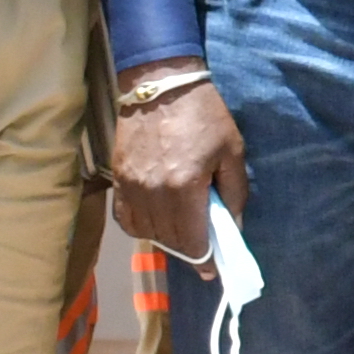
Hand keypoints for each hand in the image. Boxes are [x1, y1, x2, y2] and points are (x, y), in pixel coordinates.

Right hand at [110, 77, 243, 265]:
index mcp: (184, 187)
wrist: (161, 83)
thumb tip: (232, 226)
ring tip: (182, 232)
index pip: (192, 241)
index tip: (212, 269)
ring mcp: (131, 186)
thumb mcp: (232, 151)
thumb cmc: (204, 115)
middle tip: (203, 248)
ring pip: (147, 232)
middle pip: (169, 241)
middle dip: (189, 250)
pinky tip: (157, 220)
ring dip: (167, 239)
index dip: (204, 260)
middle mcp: (153, 193)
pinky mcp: (118, 178)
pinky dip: (142, 226)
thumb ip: (234, 192)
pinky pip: (127, 218)